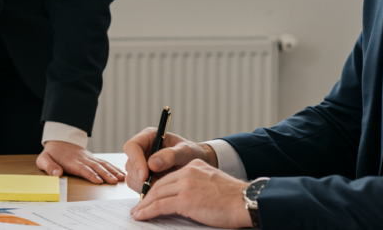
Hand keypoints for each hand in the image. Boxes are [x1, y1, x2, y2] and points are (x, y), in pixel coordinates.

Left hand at [37, 140, 125, 183]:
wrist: (59, 140)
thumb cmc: (52, 153)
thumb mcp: (43, 159)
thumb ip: (49, 166)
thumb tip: (56, 173)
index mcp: (71, 161)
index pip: (82, 168)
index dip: (90, 174)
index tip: (99, 180)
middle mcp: (82, 159)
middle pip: (95, 166)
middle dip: (106, 174)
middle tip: (115, 181)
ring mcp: (89, 158)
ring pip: (102, 164)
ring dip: (112, 171)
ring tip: (122, 178)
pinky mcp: (93, 158)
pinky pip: (104, 162)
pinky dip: (113, 167)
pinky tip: (121, 173)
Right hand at [122, 127, 217, 193]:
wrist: (196, 166)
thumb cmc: (191, 153)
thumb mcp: (185, 152)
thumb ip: (171, 155)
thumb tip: (152, 164)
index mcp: (149, 137)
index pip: (132, 146)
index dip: (136, 161)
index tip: (146, 175)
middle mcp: (141, 150)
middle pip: (130, 165)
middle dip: (142, 178)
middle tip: (158, 184)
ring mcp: (140, 164)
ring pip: (131, 177)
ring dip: (144, 186)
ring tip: (163, 185)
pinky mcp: (142, 176)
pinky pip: (137, 186)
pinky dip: (146, 191)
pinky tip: (160, 189)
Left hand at [130, 159, 251, 228]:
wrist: (244, 201)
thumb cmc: (233, 198)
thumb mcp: (212, 183)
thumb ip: (197, 184)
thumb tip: (185, 198)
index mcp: (194, 166)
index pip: (169, 177)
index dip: (156, 188)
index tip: (150, 197)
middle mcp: (188, 172)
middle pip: (160, 185)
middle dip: (147, 197)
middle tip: (139, 207)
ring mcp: (185, 185)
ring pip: (157, 195)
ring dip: (144, 206)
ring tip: (137, 214)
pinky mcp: (185, 199)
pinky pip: (159, 206)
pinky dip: (147, 212)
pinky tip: (141, 216)